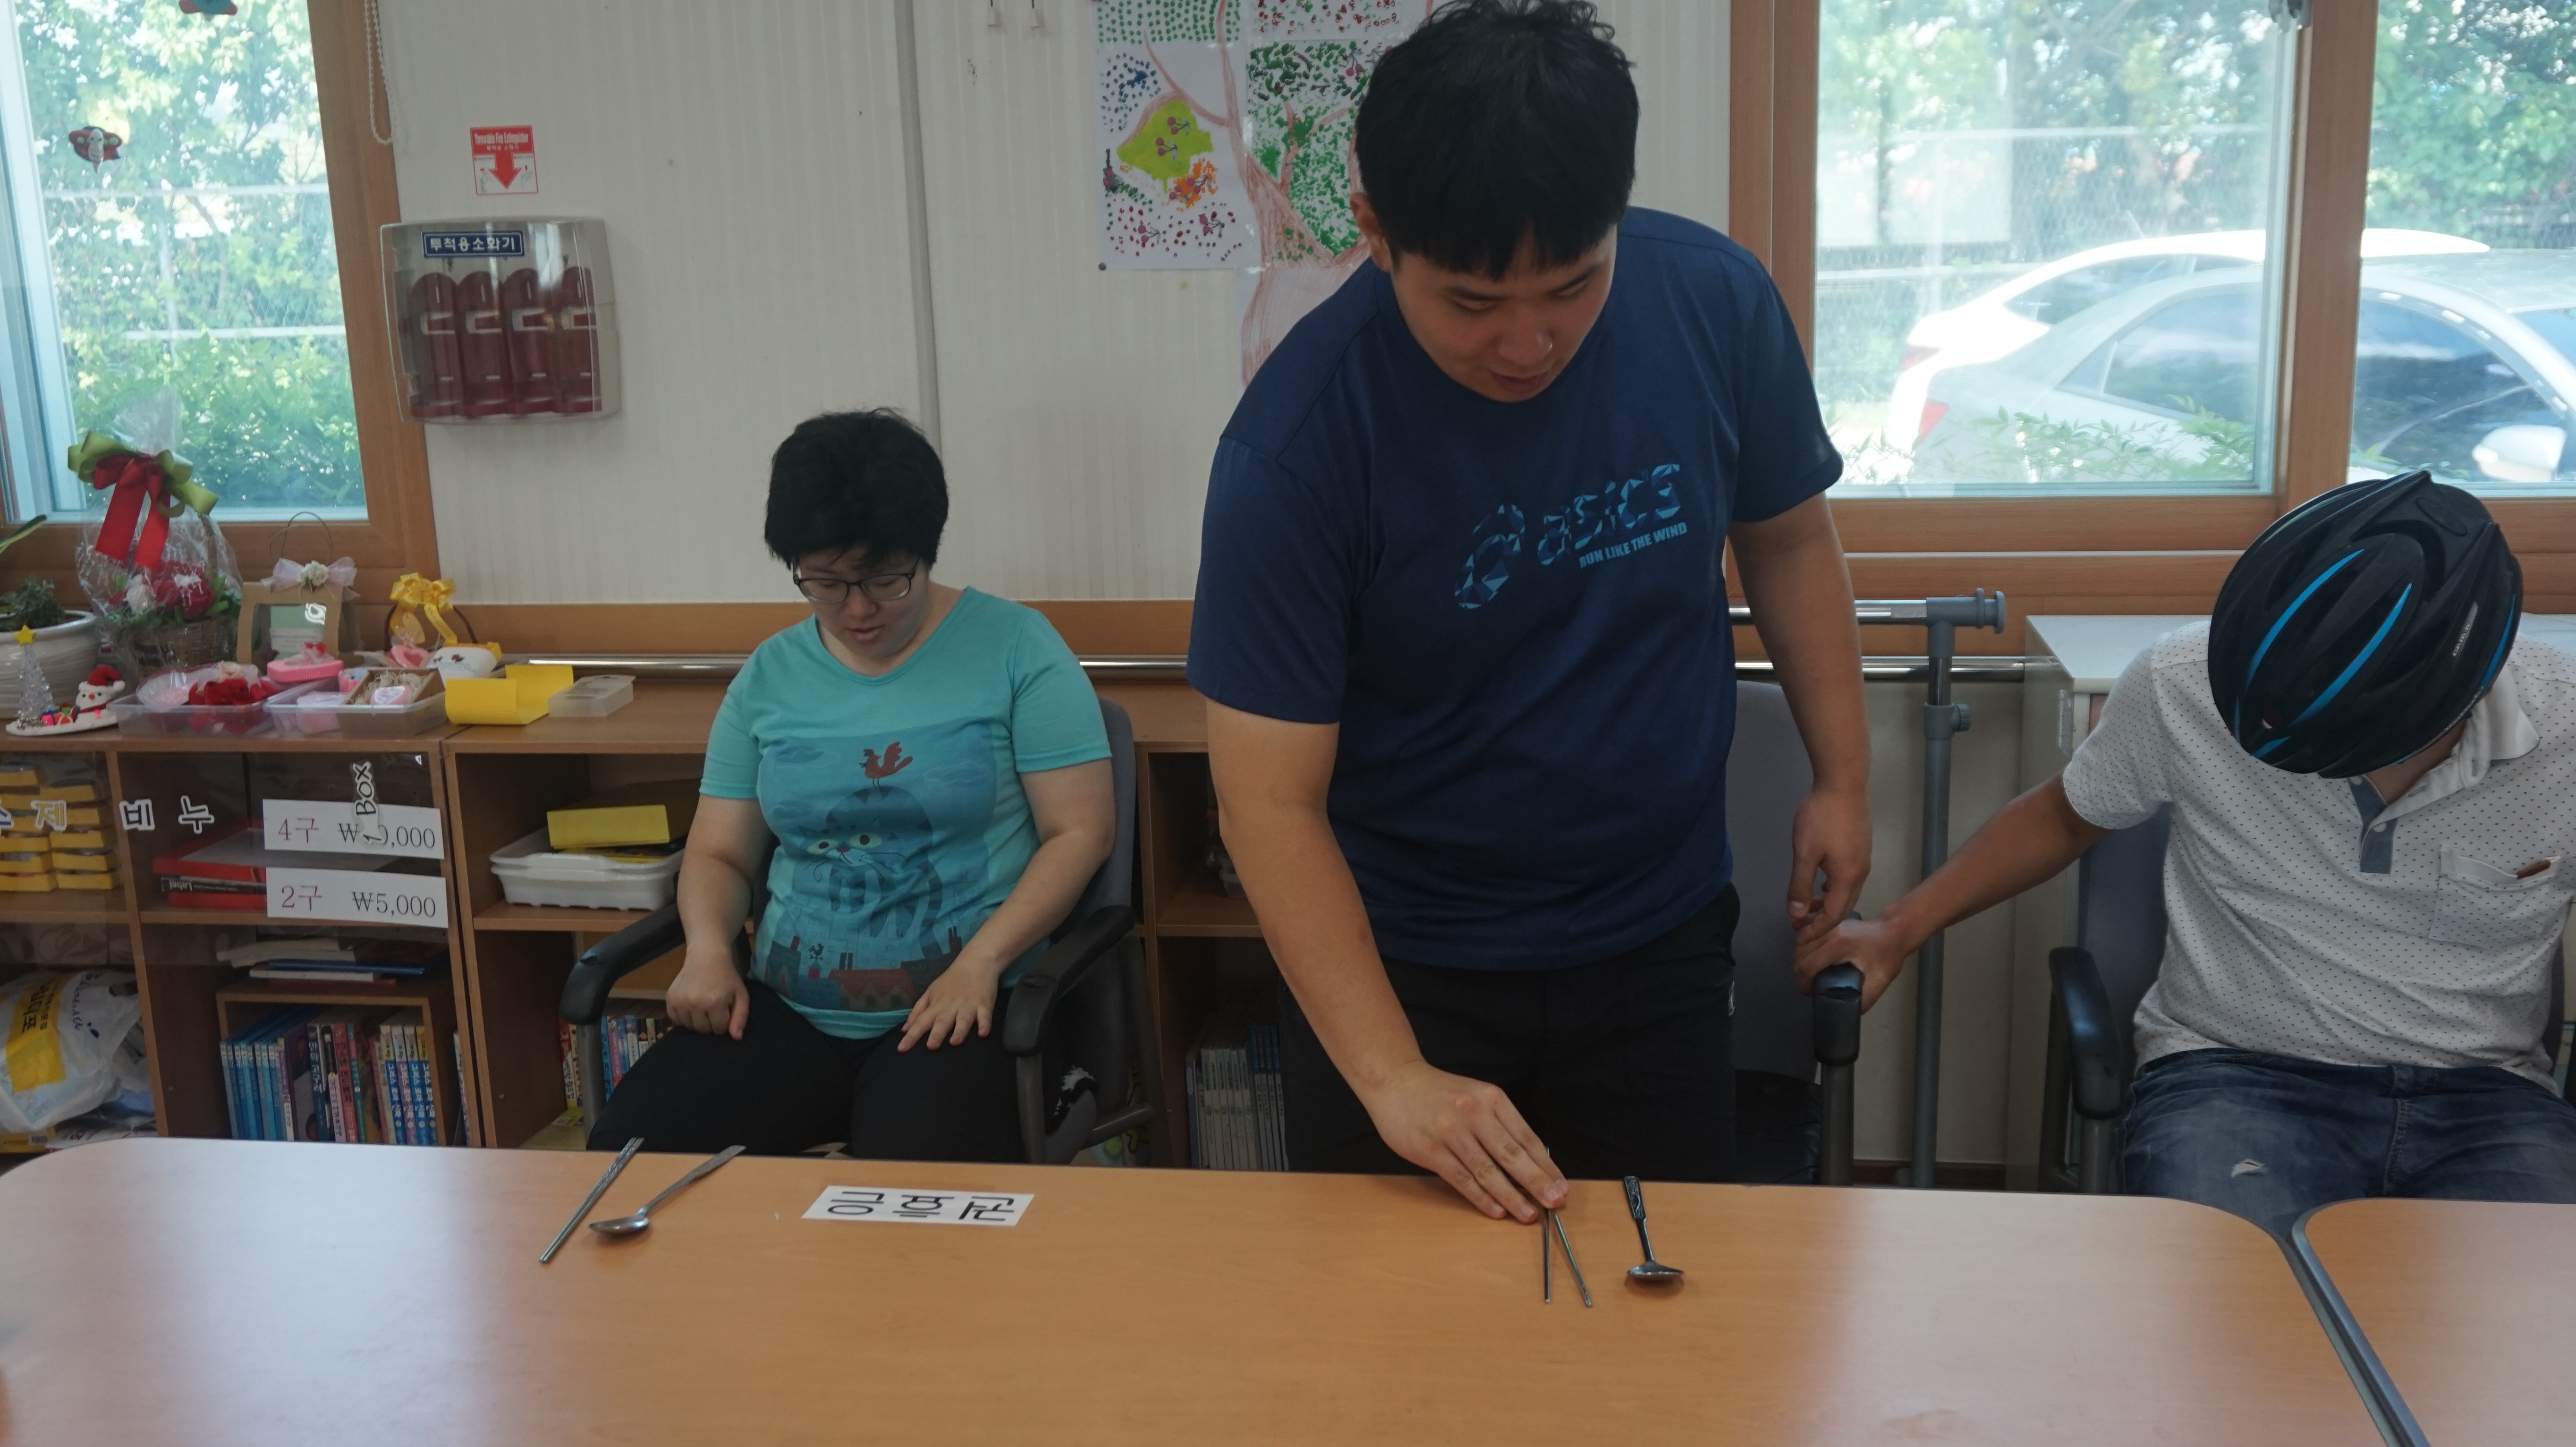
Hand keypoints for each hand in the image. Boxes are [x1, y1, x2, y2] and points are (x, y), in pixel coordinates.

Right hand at [666, 946, 749, 1038]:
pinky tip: (690, 1007)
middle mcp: (695, 1003)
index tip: (724, 1011)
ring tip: (701, 1007)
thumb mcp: (741, 994)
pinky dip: (682, 1018)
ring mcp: (680, 1001)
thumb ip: (741, 1017)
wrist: (706, 957)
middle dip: (710, 1024)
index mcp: (715, 1003)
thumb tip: (736, 1038)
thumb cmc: (726, 977)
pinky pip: (675, 1020)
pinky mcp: (670, 999)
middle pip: (702, 1030)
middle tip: (712, 1009)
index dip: (723, 1023)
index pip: (718, 1030)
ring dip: (696, 1022)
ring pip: (688, 1027)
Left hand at [898, 958, 1002, 1051]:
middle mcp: (951, 1007)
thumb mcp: (931, 992)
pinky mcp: (984, 1004)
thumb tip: (905, 1029)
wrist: (975, 962)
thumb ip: (918, 1011)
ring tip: (955, 1042)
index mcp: (936, 1005)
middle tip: (931, 1047)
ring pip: (963, 1020)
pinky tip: (983, 1034)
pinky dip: (985, 1024)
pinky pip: (985, 1016)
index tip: (902, 1049)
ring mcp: (968, 1005)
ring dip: (959, 1031)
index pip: (921, 1022)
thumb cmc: (951, 980)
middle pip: (942, 1022)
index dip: (911, 1035)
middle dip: (937, 1034)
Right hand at [1358, 1059, 1565, 1221]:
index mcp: (1492, 1099)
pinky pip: (1461, 1179)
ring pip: (1487, 1171)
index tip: (1561, 1186)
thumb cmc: (1441, 1093)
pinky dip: (1481, 1197)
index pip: (1526, 1137)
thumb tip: (1530, 1164)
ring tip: (1528, 1214)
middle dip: (1536, 1182)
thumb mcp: (1477, 1097)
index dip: (1546, 1165)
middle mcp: (1474, 1113)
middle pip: (1512, 1155)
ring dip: (1511, 1196)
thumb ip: (1500, 1125)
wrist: (1395, 1081)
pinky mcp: (1430, 1150)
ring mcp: (1451, 1132)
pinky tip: (1496, 1211)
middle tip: (1554, 1202)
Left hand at [1787, 782, 1871, 945]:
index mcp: (1848, 877)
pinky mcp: (1860, 848)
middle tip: (1800, 928)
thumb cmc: (1821, 816)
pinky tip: (1821, 885)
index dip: (1816, 930)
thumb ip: (1800, 886)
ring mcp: (1863, 859)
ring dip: (1827, 904)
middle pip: (1843, 906)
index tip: (1799, 938)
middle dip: (1822, 921)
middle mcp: (1860, 872)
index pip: (1834, 915)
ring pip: (1846, 892)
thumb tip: (1797, 914)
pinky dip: (1833, 889)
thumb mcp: (1804, 853)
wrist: (1843, 783)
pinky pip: (1848, 879)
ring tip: (1807, 909)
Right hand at [1794, 915, 1910, 1010]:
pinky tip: (1814, 960)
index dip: (1804, 984)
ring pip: (1799, 946)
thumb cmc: (1888, 955)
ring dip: (1801, 962)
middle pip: (1798, 956)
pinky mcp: (1828, 925)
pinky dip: (1805, 951)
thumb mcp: (1880, 981)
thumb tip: (1847, 1011)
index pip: (1807, 966)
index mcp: (1838, 944)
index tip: (1811, 993)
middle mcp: (1828, 932)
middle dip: (1801, 975)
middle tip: (1811, 987)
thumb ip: (1864, 999)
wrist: (1894, 932)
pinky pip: (1806, 938)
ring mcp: (1827, 926)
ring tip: (1812, 976)